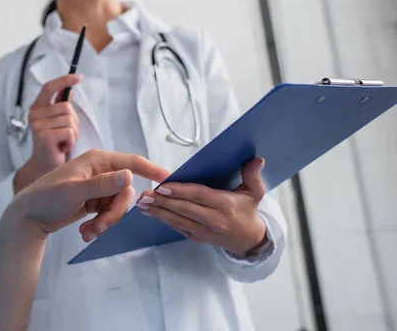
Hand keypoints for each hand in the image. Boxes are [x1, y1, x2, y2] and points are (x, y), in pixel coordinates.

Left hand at [9, 149, 169, 241]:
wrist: (28, 217)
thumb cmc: (45, 198)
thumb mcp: (73, 191)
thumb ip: (102, 184)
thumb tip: (130, 176)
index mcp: (96, 160)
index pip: (132, 162)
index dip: (152, 169)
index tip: (169, 178)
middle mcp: (100, 171)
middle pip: (126, 192)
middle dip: (115, 213)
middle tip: (100, 228)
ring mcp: (98, 186)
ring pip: (118, 205)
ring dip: (106, 222)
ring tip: (87, 233)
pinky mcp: (94, 201)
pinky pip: (108, 213)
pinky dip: (100, 225)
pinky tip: (85, 233)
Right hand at [14, 74, 81, 192]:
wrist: (44, 169)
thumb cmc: (53, 146)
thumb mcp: (57, 124)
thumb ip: (60, 107)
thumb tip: (68, 90)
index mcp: (37, 108)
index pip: (49, 87)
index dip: (64, 80)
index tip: (78, 76)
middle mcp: (34, 115)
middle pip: (67, 107)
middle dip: (74, 122)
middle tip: (65, 136)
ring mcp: (37, 125)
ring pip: (70, 120)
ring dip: (73, 134)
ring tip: (63, 143)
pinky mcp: (43, 136)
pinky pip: (69, 132)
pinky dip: (71, 141)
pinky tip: (62, 149)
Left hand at [136, 157, 267, 256]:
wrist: (248, 241)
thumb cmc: (248, 211)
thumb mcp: (255, 193)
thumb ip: (252, 175)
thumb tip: (257, 159)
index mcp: (225, 205)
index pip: (199, 195)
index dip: (180, 191)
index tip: (162, 186)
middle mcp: (213, 220)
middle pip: (184, 209)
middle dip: (162, 201)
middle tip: (144, 194)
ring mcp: (203, 231)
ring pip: (177, 220)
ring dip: (157, 211)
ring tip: (141, 203)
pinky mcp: (196, 238)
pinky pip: (177, 227)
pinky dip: (162, 219)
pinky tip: (149, 212)